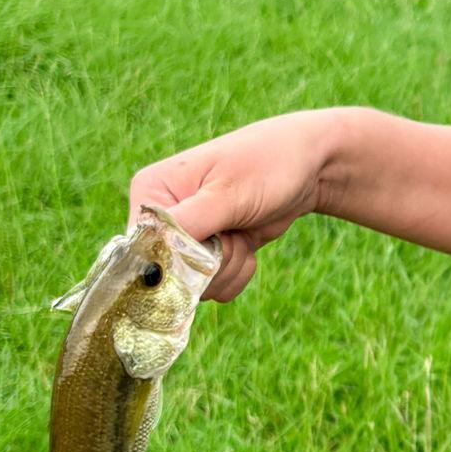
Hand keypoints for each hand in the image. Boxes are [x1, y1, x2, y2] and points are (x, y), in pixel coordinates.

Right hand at [127, 110, 339, 302]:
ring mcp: (186, 236)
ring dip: (228, 267)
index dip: (177, 259)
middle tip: (233, 233)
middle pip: (171, 272)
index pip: (143, 248)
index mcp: (151, 192)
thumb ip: (187, 225)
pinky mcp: (210, 253)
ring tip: (242, 232)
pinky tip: (248, 243)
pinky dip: (238, 272)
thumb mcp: (226, 193)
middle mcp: (162, 216)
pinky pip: (216, 285)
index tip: (211, 242)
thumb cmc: (265, 165)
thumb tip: (150, 259)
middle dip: (211, 263)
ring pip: (196, 284)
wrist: (307, 167)